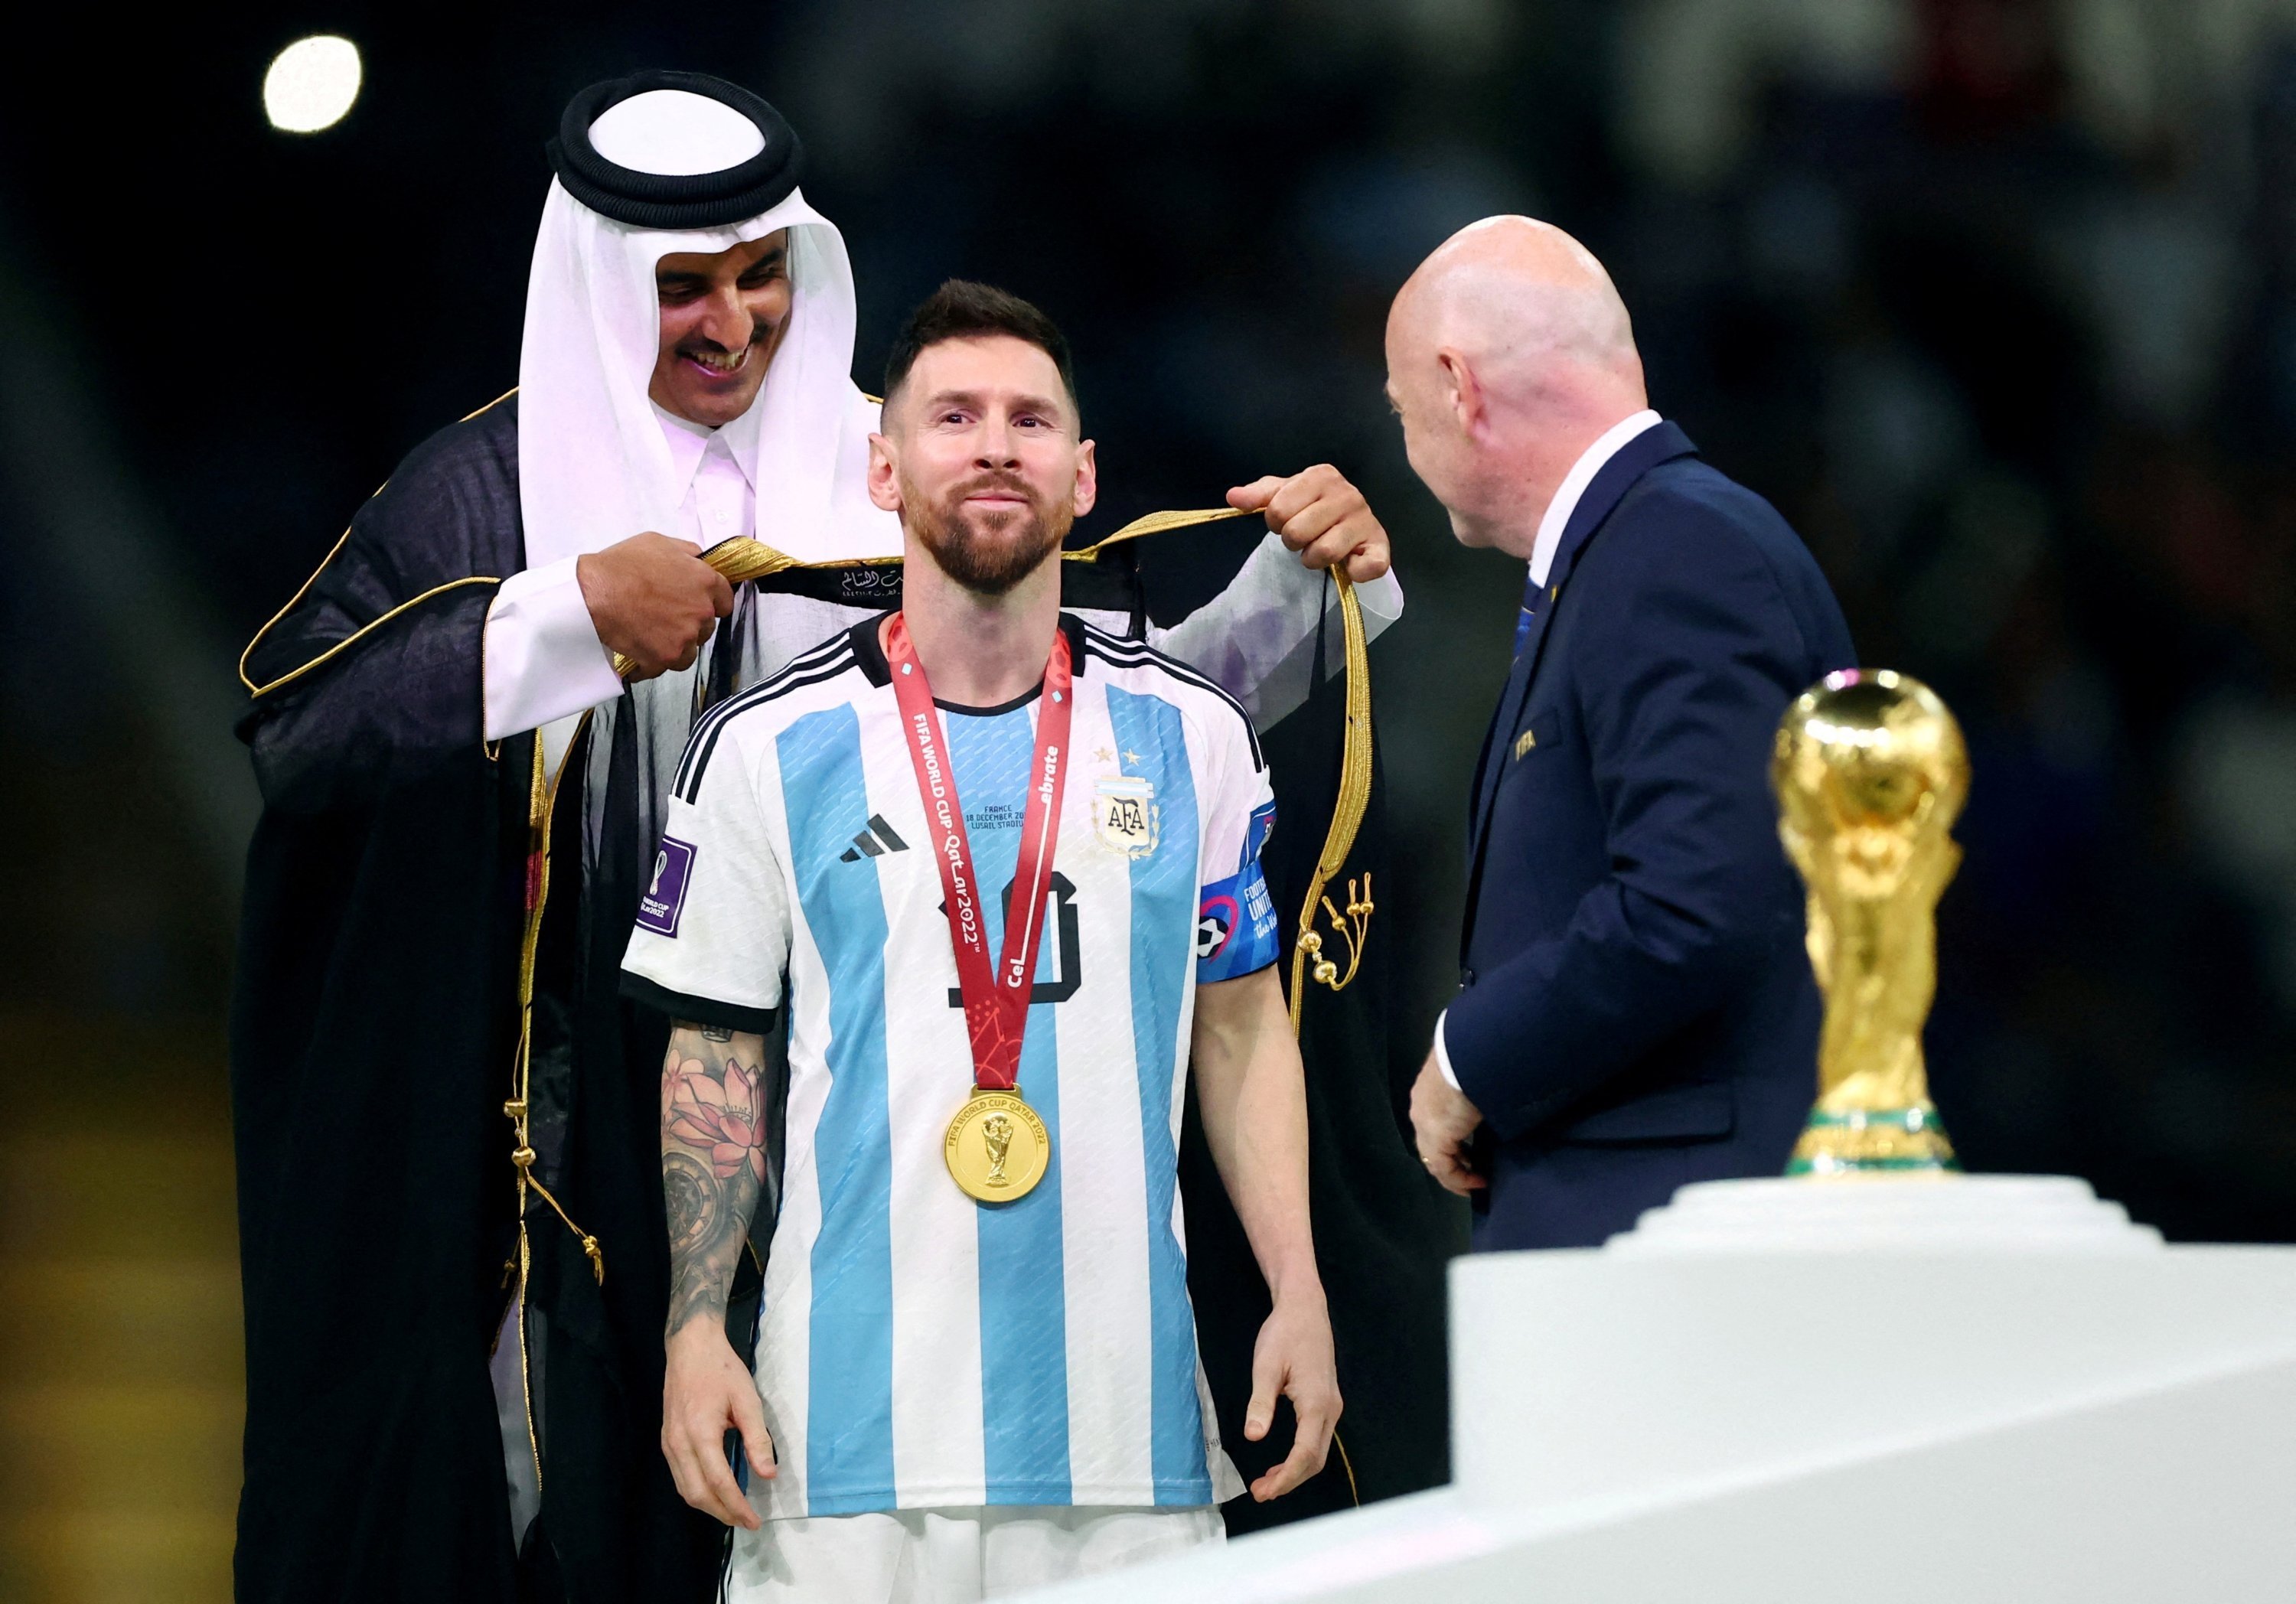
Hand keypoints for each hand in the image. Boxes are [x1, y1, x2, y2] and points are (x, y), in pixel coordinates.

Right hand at [577, 532, 734, 680]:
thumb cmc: (623, 565)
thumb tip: (698, 559)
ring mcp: (685, 638)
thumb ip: (687, 552)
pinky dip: (655, 662)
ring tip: (653, 635)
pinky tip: (641, 651)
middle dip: (690, 623)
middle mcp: (700, 612)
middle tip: (666, 616)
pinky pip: (667, 666)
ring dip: (676, 645)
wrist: (594, 593)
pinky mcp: (666, 658)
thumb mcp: (659, 543)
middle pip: (706, 627)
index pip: (725, 601)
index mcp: (705, 582)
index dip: (711, 602)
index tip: (698, 604)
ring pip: (690, 650)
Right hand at [662, 1316, 773, 1530]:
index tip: (754, 1520)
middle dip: (722, 1513)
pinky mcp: (667, 1441)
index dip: (737, 1505)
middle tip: (747, 1522)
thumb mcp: (748, 1400)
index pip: (719, 1482)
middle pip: (697, 1494)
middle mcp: (679, 1444)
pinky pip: (679, 1477)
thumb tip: (768, 1474)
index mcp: (700, 1433)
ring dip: (709, 1507)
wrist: (690, 1348)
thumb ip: (757, 1439)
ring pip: (685, 1490)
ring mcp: (668, 1444)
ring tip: (733, 1513)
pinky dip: (697, 1492)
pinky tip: (715, 1493)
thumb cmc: (722, 1370)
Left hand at [1227, 465, 1391, 583]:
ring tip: (1320, 549)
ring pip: (1323, 552)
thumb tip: (1232, 497)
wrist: (1353, 521)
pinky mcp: (1381, 547)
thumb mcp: (1284, 494)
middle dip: (1294, 542)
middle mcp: (1347, 494)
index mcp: (1321, 476)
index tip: (1288, 520)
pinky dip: (1354, 572)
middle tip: (1305, 538)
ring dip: (1314, 559)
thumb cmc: (1313, 506)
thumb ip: (1259, 495)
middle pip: (1296, 532)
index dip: (1276, 523)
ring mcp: (1366, 520)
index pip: (1278, 510)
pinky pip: (1366, 567)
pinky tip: (1349, 564)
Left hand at [1243, 1288, 1341, 1501]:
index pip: (1305, 1453)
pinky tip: (1281, 1462)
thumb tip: (1253, 1437)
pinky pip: (1317, 1439)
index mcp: (1316, 1403)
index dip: (1285, 1477)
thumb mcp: (1265, 1366)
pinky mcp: (1326, 1402)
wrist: (1305, 1309)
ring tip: (1266, 1483)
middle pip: (1315, 1459)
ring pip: (1318, 1451)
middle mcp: (1330, 1409)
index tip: (1264, 1491)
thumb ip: (1261, 1403)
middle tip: (1260, 1492)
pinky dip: (1300, 1456)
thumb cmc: (1284, 1334)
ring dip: (1294, 1471)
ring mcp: (1331, 1406)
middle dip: (1289, 1480)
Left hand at [1410, 1048, 1485, 1195]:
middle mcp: (1421, 1110)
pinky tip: (1478, 1183)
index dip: (1450, 1140)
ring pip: (1435, 1160)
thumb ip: (1475, 1091)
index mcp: (1428, 1093)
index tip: (1470, 1152)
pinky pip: (1444, 1169)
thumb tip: (1492, 1097)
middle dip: (1452, 1160)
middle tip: (1472, 1171)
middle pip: (1431, 1144)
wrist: (1467, 1055)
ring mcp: (1425, 1125)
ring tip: (1475, 1183)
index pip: (1434, 1124)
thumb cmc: (1476, 1061)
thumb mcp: (1474, 1078)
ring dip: (1456, 1174)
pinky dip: (1460, 1179)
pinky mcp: (1435, 1138)